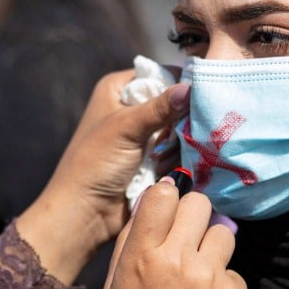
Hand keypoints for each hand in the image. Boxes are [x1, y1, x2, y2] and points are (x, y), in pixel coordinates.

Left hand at [17, 69, 188, 284]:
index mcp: (118, 90)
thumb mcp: (127, 128)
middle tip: (196, 127)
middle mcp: (131, 108)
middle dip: (184, 117)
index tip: (202, 93)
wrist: (86, 214)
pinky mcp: (154, 159)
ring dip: (184, 141)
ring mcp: (144, 135)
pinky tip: (184, 165)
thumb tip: (191, 88)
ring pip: (181, 128)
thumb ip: (160, 108)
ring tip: (185, 151)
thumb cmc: (95, 164)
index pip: (159, 74)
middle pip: (174, 102)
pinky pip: (180, 151)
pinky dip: (182, 157)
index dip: (180, 82)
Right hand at [102, 178, 247, 288]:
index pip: (162, 194)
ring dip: (212, 247)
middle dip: (194, 216)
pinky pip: (233, 269)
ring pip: (223, 231)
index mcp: (140, 257)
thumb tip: (149, 203)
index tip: (168, 209)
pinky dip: (224, 284)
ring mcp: (208, 276)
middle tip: (187, 240)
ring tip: (199, 275)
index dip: (168, 197)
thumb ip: (129, 244)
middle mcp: (175, 259)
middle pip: (199, 203)